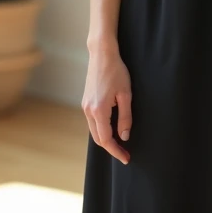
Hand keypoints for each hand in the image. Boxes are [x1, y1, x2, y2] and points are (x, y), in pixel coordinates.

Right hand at [81, 43, 131, 164]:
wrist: (102, 54)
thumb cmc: (116, 72)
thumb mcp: (126, 95)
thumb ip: (125, 117)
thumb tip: (124, 136)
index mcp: (99, 110)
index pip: (106, 139)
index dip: (116, 151)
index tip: (126, 158)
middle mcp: (88, 110)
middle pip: (98, 138)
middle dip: (111, 148)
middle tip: (125, 153)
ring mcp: (85, 106)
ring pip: (94, 131)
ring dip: (106, 139)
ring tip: (120, 143)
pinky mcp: (85, 101)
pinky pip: (92, 122)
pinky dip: (101, 129)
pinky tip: (112, 129)